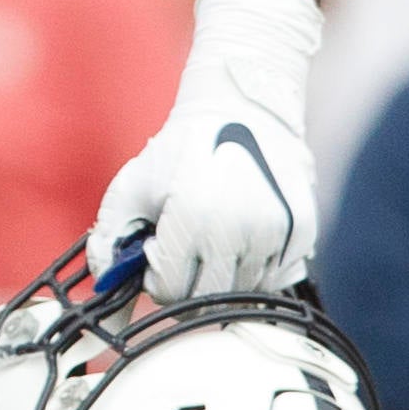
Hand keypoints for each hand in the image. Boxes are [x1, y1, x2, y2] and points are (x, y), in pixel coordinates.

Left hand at [88, 0, 319, 299]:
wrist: (240, 112)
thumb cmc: (178, 153)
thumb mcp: (130, 187)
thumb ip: (108, 239)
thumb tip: (105, 283)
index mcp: (192, 217)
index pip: (170, 289)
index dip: (156, 276)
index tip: (155, 252)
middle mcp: (239, 229)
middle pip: (207, 297)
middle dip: (186, 282)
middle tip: (181, 250)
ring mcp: (276, 232)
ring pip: (243, 291)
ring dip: (222, 276)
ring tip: (211, 235)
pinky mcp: (302, 231)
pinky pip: (276, 276)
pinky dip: (256, 267)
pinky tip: (240, 236)